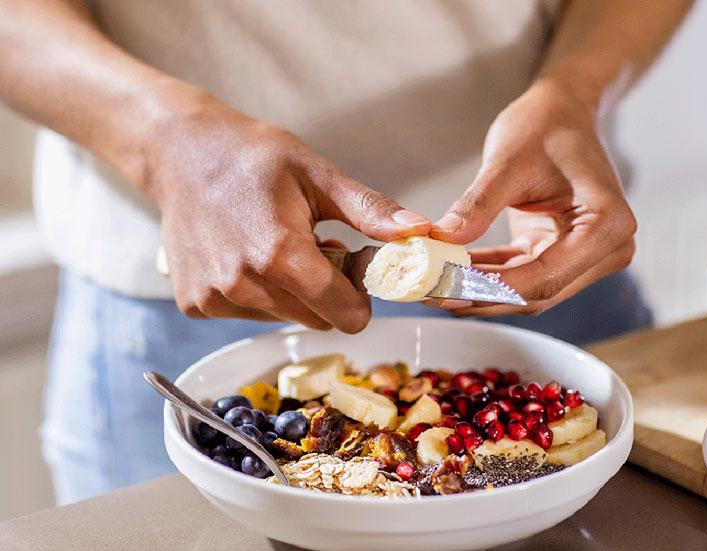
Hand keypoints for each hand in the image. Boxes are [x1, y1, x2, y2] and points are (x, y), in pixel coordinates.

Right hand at [147, 97, 429, 331]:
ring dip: (292, 293)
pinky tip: (246, 255)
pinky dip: (258, 293)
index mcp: (279, 254)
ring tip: (278, 247)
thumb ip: (370, 211)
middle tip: (317, 248)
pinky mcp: (196, 304)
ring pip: (284, 318)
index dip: (360, 297)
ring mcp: (215, 298)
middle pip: (317, 319)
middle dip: (328, 292)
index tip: (353, 268)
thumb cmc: (251, 157)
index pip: (345, 314)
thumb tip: (420, 231)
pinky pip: (249, 315)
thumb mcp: (318, 174)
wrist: (180, 152)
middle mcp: (243, 284)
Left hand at [429, 78, 635, 315]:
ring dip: (480, 290)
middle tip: (431, 293)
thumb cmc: (546, 124)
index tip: (447, 289)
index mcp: (607, 224)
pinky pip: (522, 275)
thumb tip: (442, 240)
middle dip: (481, 295)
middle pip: (538, 292)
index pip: (545, 276)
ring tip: (433, 286)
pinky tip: (451, 272)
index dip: (492, 288)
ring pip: (527, 291)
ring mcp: (589, 256)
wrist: (564, 110)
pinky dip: (487, 276)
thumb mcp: (507, 162)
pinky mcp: (565, 255)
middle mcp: (608, 249)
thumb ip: (477, 205)